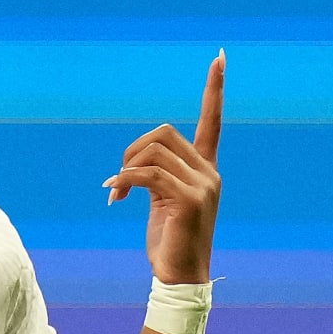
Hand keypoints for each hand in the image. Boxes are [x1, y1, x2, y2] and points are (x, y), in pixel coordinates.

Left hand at [102, 50, 223, 283]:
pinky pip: (147, 175)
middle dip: (131, 150)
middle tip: (117, 180)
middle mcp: (210, 172)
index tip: (220, 57)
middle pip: (163, 134)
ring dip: (125, 169)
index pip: (213, 121)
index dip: (215, 90)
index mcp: (206, 168)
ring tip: (115, 193)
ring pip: (153, 152)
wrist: (180, 276)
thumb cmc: (169, 241)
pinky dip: (124, 182)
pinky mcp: (190, 199)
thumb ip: (157, 175)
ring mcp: (203, 185)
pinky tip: (113, 196)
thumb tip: (131, 164)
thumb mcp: (163, 201)